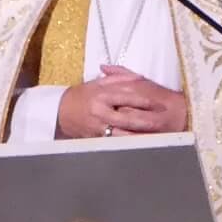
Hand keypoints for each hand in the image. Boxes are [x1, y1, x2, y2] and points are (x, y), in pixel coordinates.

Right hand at [55, 66, 189, 136]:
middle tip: (161, 121)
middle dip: (145, 121)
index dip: (143, 101)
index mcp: (102, 95)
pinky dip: (126, 144)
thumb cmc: (82, 96)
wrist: (61, 112)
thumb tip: (138, 77)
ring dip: (138, 136)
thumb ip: (119, 78)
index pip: (127, 97)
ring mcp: (98, 127)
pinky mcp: (96, 138)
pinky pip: (114, 142)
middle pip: (127, 118)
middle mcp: (100, 112)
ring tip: (154, 136)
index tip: (157, 103)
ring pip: (121, 134)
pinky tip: (138, 145)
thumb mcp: (98, 83)